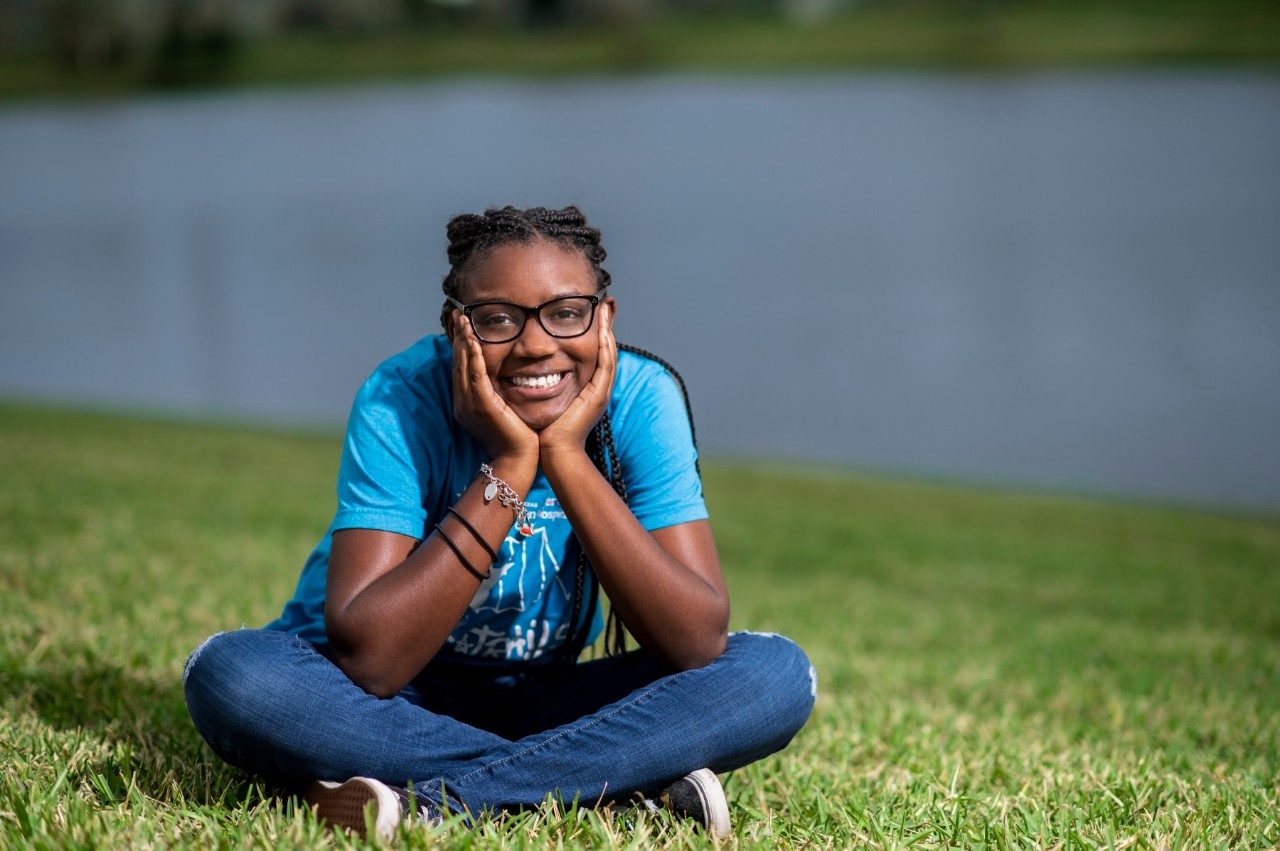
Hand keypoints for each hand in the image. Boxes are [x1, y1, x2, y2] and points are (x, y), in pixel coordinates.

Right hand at [450, 312, 538, 462]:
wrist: (517, 461)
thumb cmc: (516, 438)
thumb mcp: (504, 411)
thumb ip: (499, 394)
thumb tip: (506, 376)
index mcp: (467, 403)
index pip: (462, 368)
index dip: (461, 345)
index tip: (463, 325)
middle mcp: (463, 402)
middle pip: (458, 363)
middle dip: (458, 337)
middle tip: (459, 314)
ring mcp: (470, 405)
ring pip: (463, 366)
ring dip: (463, 341)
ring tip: (464, 321)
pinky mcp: (482, 406)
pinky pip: (475, 376)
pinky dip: (473, 357)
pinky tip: (473, 341)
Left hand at [539, 302, 616, 457]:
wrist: (555, 451)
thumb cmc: (547, 430)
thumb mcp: (545, 400)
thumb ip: (544, 384)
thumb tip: (531, 370)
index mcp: (589, 388)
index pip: (596, 354)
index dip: (596, 333)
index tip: (592, 313)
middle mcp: (599, 388)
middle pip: (608, 349)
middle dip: (607, 326)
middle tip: (606, 303)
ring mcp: (602, 391)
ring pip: (610, 353)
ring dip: (608, 329)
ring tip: (606, 308)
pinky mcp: (599, 395)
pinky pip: (606, 364)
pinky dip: (606, 345)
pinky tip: (603, 329)